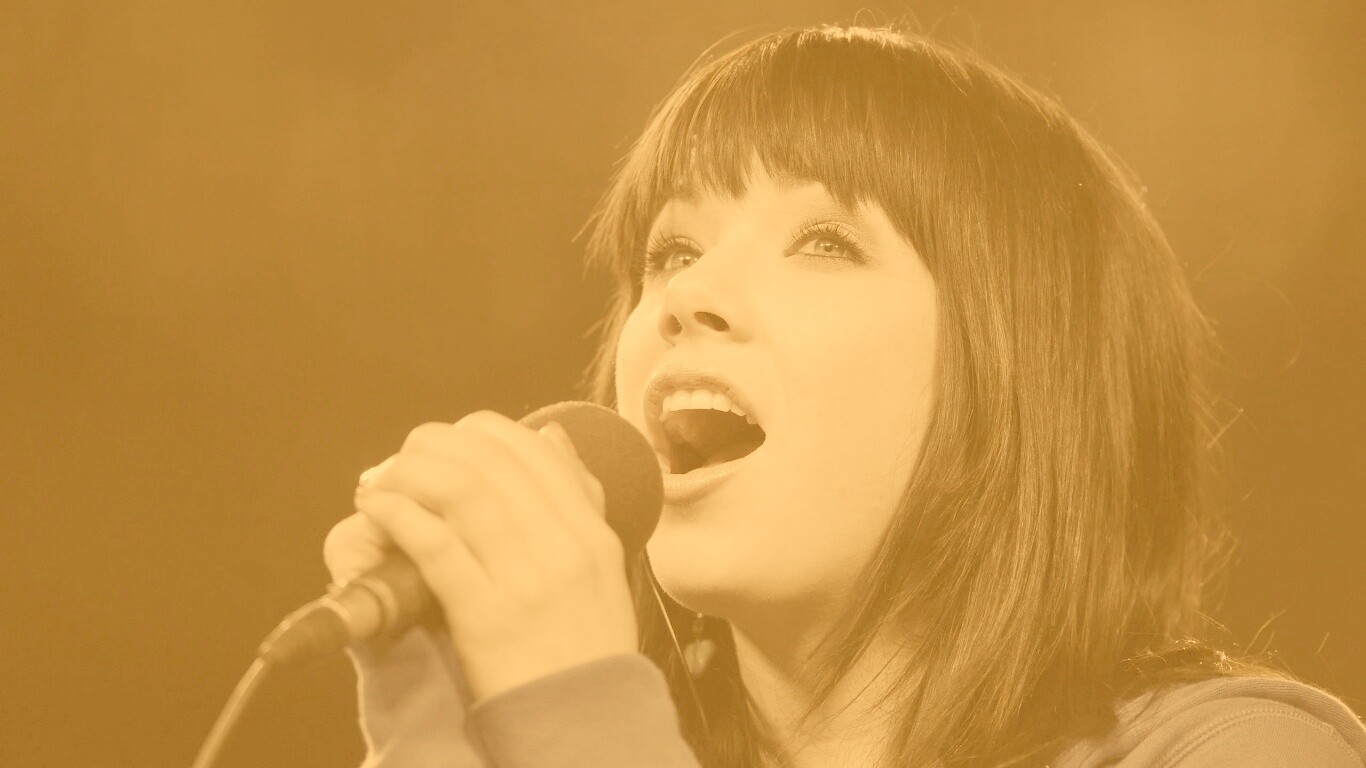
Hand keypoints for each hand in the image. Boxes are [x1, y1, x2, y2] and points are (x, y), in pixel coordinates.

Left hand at [325, 411, 638, 701]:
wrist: (584, 721)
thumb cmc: (586, 645)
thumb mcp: (604, 566)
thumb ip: (580, 500)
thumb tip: (550, 436)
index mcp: (590, 531)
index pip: (533, 450)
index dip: (480, 432)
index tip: (450, 442)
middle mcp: (561, 546)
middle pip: (490, 463)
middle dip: (434, 447)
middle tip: (404, 458)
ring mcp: (524, 579)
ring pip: (460, 491)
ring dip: (409, 474)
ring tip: (382, 481)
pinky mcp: (485, 614)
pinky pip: (435, 544)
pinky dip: (398, 515)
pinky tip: (377, 508)